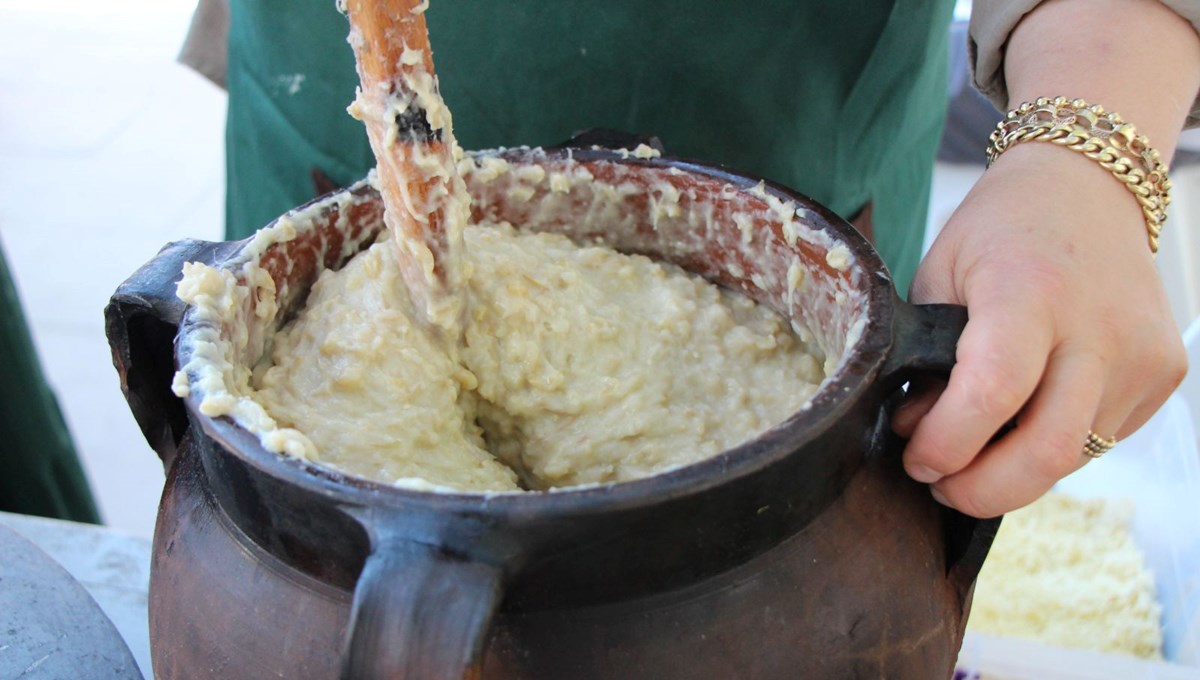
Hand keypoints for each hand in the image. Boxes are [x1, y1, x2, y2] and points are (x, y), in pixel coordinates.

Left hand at [891, 142, 1186, 517]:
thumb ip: (926, 358)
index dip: (945, 444)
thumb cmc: (1000, 231)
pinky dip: (1051, 447)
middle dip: (980, 492)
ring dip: (1012, 474)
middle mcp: (1097, 328)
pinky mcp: (1162, 373)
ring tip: (972, 447)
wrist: (1088, 189)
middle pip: (1044, 453)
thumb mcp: (939, 275)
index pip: (991, 394)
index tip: (916, 456)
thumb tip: (920, 433)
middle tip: (938, 484)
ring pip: (1072, 458)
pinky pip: (1101, 439)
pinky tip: (1022, 419)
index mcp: (1029, 293)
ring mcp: (1140, 355)